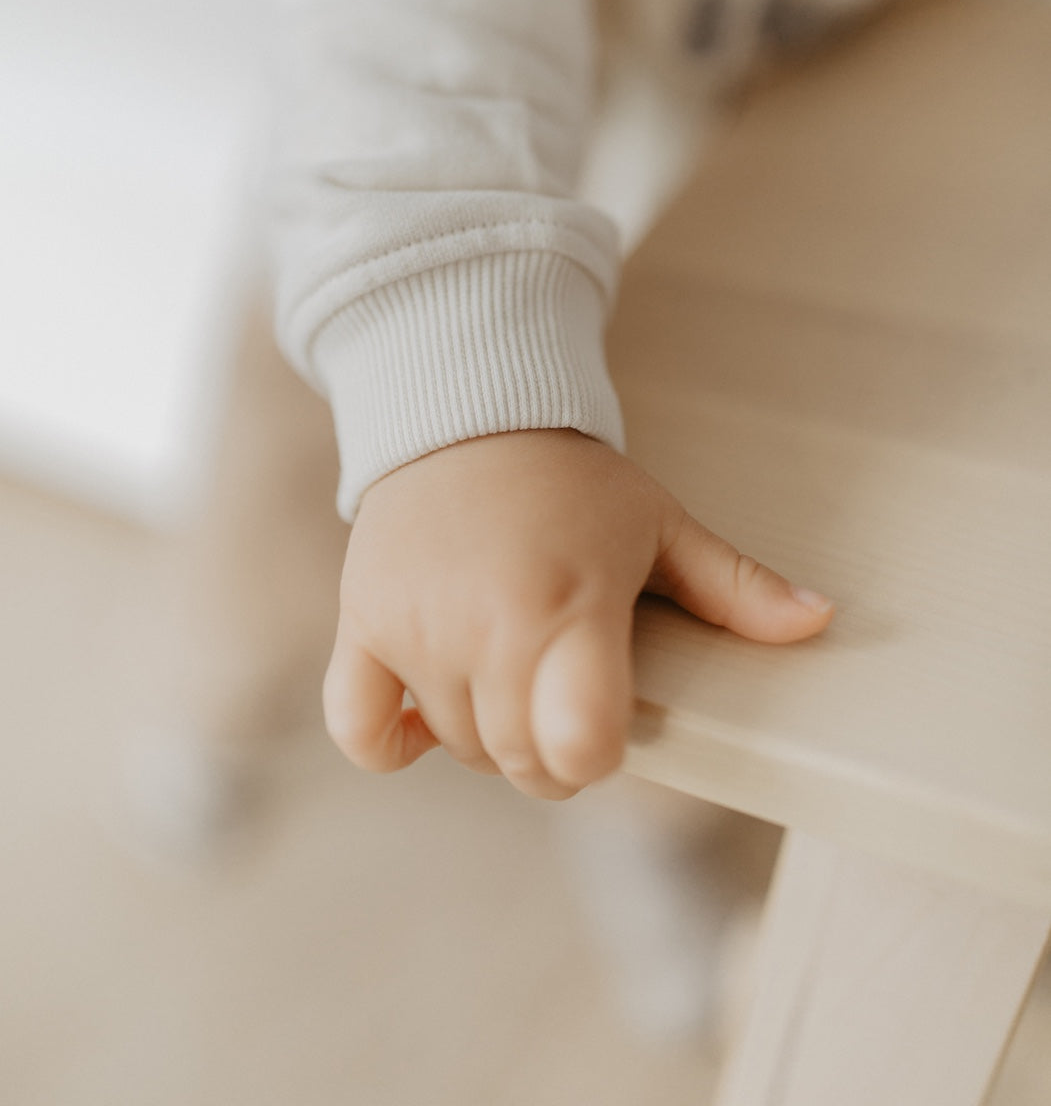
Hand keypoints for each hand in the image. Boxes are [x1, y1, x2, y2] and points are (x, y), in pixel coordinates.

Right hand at [323, 429, 833, 799]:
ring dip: (487, 737)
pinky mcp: (363, 624)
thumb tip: (820, 622)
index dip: (599, 753)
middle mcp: (489, 627)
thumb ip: (735, 586)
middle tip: (562, 699)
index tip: (603, 718)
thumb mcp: (659, 522)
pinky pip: (359, 728)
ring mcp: (418, 628)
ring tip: (509, 673)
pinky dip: (391, 741)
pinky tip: (426, 717)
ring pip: (458, 749)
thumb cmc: (573, 480)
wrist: (464, 413)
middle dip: (551, 756)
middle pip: (523, 766)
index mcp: (572, 607)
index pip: (581, 749)